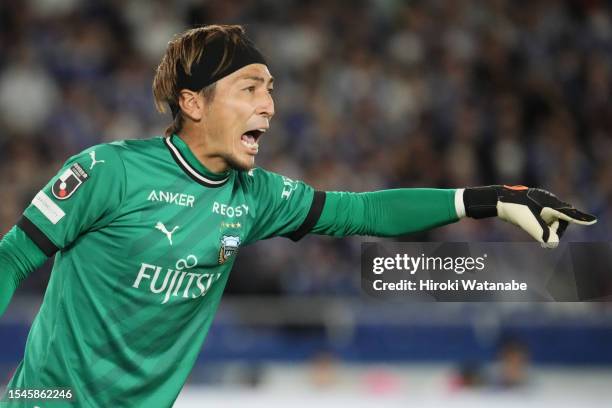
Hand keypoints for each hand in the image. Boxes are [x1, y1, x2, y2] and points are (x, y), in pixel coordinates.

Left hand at [463, 185, 596, 247]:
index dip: (581, 219)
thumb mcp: (528, 224)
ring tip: (531, 225)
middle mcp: (550, 201)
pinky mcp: (536, 205)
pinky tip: (530, 221)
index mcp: (551, 204)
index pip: (569, 214)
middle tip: (542, 237)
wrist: (498, 200)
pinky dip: (542, 224)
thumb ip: (542, 234)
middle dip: (554, 229)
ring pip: (553, 219)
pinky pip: (545, 217)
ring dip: (547, 226)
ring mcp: (543, 202)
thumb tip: (553, 244)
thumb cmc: (514, 210)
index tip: (594, 221)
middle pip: (561, 219)